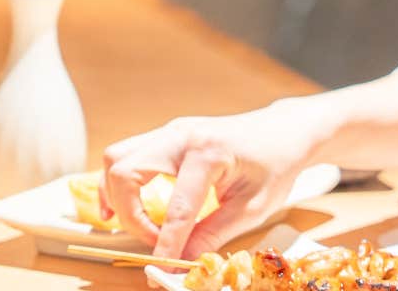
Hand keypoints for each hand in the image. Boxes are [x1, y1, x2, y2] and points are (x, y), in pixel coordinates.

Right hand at [100, 101, 326, 259]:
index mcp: (209, 153)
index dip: (166, 244)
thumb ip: (212, 235)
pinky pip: (126, 154)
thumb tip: (181, 262)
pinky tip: (117, 207)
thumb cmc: (275, 165)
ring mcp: (171, 131)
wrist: (283, 132)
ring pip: (117, 157)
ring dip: (114, 194)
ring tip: (125, 224)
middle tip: (152, 240)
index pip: (177, 207)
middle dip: (130, 214)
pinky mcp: (167, 136)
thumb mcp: (251, 208)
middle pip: (125, 171)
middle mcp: (182, 136)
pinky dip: (116, 181)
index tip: (162, 266)